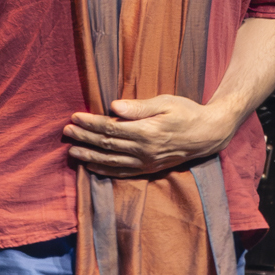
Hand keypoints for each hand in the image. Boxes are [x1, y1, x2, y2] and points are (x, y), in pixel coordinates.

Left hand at [65, 94, 227, 178]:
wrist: (208, 134)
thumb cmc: (187, 112)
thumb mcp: (166, 102)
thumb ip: (139, 107)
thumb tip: (113, 107)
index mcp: (147, 132)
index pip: (111, 128)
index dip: (91, 123)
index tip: (75, 117)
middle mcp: (145, 150)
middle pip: (107, 145)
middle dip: (84, 138)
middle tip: (67, 131)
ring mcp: (147, 162)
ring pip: (111, 161)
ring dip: (89, 157)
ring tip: (72, 151)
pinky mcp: (150, 169)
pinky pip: (123, 173)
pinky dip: (106, 171)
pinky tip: (92, 168)